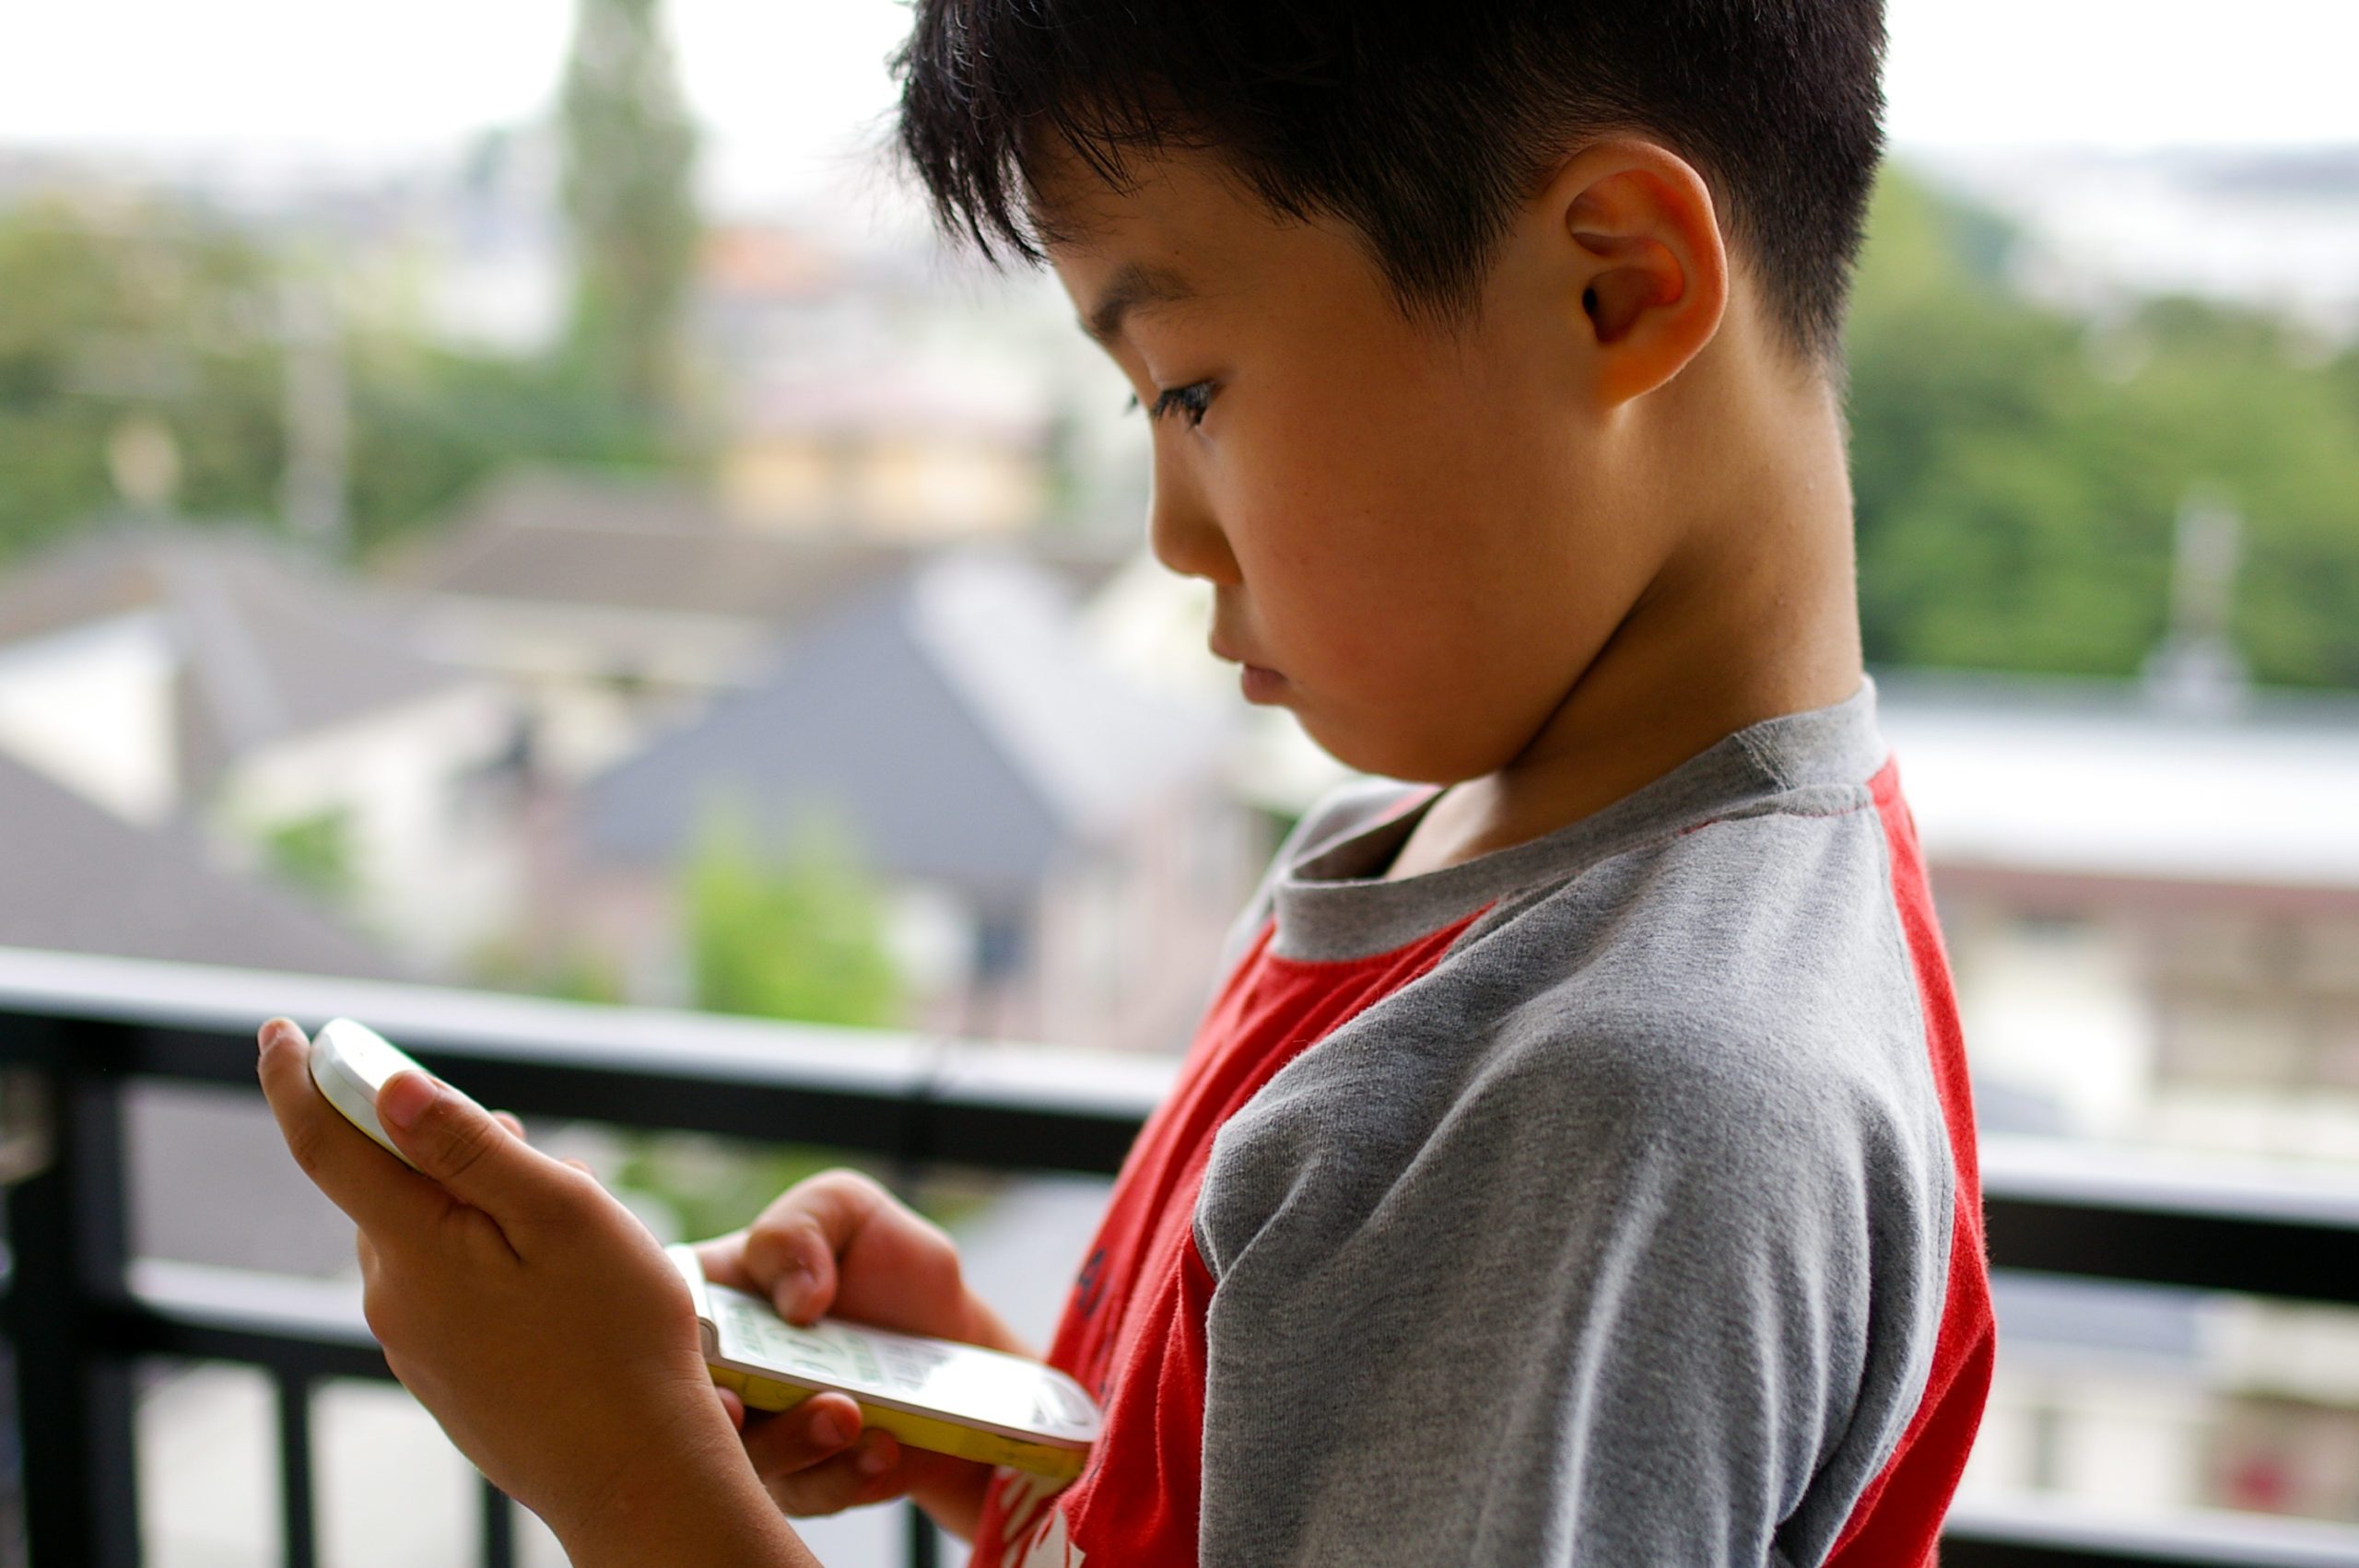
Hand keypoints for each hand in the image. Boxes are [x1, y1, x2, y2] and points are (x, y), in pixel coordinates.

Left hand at [253, 1018, 803, 1563]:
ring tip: (565, 1229)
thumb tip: (386, 1089)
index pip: (325, 1146)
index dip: (297, 1080)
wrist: (637, 1475)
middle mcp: (393, 1301)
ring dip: (471, 1208)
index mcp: (413, 1251)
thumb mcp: (562, 1216)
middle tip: (523, 1143)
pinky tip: (557, 1289)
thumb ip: (469, 1150)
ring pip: (424, 1242)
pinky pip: (448, 1292)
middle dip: (434, 1147)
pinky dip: (484, 1262)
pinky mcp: (447, 1380)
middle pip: (387, 1190)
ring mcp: (418, 1348)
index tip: (279, 1030)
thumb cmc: (617, 1339)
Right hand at [693, 1169, 1029, 1538]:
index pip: (656, 1326)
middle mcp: (719, 1375)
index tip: (702, 1360)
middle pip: (685, 1410)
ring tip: (846, 1414)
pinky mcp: (803, 1480)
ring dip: (791, 1444)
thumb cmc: (882, 1263)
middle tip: (745, 1406)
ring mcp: (757, 1434)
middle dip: (715, 1416)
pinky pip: (808, 1495)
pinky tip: (880, 1446)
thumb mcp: (847, 1211)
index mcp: (710, 1300)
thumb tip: (796, 1297)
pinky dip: (842, 1476)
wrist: (949, 1337)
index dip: (659, 1350)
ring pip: (746, 1462)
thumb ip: (803, 1227)